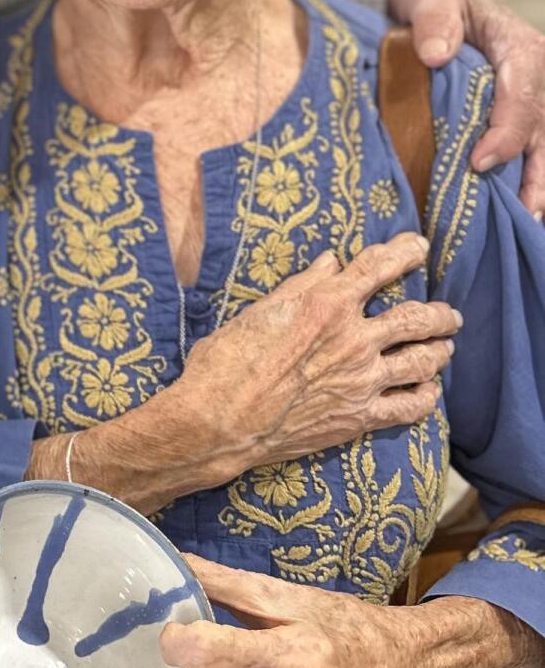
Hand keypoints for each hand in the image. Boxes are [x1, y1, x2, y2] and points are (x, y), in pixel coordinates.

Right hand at [176, 233, 457, 479]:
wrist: (219, 421)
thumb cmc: (228, 361)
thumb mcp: (260, 311)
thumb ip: (302, 285)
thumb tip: (331, 262)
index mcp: (327, 304)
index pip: (379, 267)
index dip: (405, 252)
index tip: (419, 246)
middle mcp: (353, 340)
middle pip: (416, 318)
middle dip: (439, 314)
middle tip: (449, 314)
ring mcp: (361, 381)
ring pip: (422, 361)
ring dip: (440, 351)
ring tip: (445, 348)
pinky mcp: (359, 417)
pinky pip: (409, 407)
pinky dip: (426, 397)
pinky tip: (430, 391)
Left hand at [388, 0, 544, 212]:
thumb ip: (434, 18)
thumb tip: (436, 53)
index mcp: (518, 44)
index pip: (522, 92)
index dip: (506, 131)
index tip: (480, 162)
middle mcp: (535, 71)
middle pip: (543, 126)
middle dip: (535, 171)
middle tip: (522, 212)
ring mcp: (531, 93)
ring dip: (538, 182)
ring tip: (528, 220)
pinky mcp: (518, 109)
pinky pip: (532, 143)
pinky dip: (527, 175)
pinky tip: (520, 209)